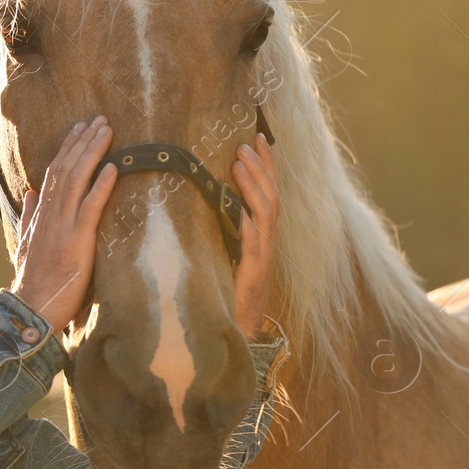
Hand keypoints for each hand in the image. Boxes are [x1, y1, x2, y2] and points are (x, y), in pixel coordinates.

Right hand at [8, 115, 117, 334]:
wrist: (33, 306)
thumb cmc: (34, 279)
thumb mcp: (27, 243)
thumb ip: (29, 216)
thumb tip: (31, 194)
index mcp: (41, 214)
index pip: (54, 172)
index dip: (67, 148)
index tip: (78, 129)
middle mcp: (51, 213)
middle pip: (67, 168)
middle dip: (82, 142)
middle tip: (98, 119)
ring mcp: (63, 225)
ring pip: (78, 180)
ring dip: (93, 153)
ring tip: (107, 131)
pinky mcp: (78, 240)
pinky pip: (91, 207)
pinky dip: (102, 186)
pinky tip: (113, 168)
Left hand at [231, 132, 278, 339]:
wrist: (234, 331)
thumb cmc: (223, 292)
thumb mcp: (220, 253)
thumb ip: (217, 228)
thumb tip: (197, 198)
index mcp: (259, 234)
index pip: (266, 191)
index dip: (265, 165)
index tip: (257, 137)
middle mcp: (266, 241)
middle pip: (271, 195)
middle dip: (261, 166)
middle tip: (247, 142)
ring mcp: (263, 256)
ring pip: (266, 212)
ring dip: (254, 184)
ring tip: (239, 160)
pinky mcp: (254, 272)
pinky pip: (254, 241)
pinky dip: (248, 220)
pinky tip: (239, 203)